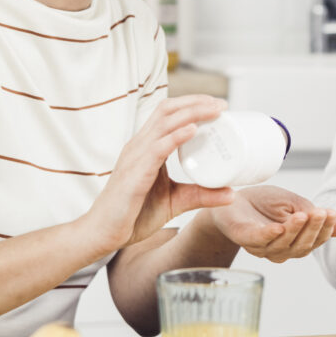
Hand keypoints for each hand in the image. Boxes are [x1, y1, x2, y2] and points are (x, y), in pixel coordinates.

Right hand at [87, 95, 235, 250]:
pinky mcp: (134, 173)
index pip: (168, 113)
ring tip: (215, 111)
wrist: (103, 234)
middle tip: (222, 105)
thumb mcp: (176, 201)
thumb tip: (232, 194)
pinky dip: (175, 136)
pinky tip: (192, 130)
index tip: (219, 106)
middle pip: (167, 110)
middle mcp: (139, 146)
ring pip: (164, 122)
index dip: (192, 104)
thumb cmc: (133, 215)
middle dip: (196, 102)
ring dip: (191, 113)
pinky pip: (156, 148)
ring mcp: (135, 157)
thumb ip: (201, 195)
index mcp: (147, 147)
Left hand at [209, 185, 335, 262]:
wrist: (231, 199)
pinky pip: (257, 240)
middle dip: (314, 230)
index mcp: (293, 242)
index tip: (332, 214)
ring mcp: (260, 246)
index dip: (324, 230)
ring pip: (282, 246)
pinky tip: (279, 227)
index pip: (314, 241)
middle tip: (322, 213)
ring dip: (295, 231)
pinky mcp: (242, 236)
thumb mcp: (293, 204)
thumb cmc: (263, 203)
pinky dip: (269, 235)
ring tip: (304, 214)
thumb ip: (313, 215)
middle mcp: (278, 249)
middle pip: (301, 247)